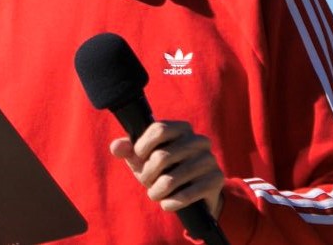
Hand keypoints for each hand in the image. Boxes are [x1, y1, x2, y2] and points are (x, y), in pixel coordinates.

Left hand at [109, 121, 224, 217]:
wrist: (196, 195)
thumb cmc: (165, 170)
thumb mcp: (145, 159)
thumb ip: (128, 150)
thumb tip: (116, 147)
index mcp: (182, 128)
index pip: (158, 129)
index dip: (142, 146)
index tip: (138, 158)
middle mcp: (199, 140)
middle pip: (162, 156)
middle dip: (147, 174)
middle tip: (145, 182)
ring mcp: (209, 160)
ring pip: (172, 178)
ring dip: (157, 191)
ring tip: (155, 195)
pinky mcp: (215, 180)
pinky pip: (187, 194)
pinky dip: (171, 202)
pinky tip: (167, 204)